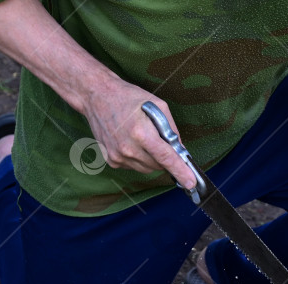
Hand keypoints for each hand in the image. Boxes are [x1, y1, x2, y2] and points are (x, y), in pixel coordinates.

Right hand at [81, 78, 196, 188]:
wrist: (97, 96)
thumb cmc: (128, 97)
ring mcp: (118, 156)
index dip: (180, 171)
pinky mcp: (112, 160)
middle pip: (158, 165)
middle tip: (159, 139)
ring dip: (151, 158)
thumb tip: (180, 149)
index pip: (166, 158)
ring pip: (147, 168)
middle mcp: (128, 148)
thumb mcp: (158, 106)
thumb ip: (172, 129)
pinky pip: (134, 166)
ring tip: (142, 137)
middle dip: (165, 157)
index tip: (190, 182)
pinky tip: (131, 141)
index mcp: (141, 133)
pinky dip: (138, 158)